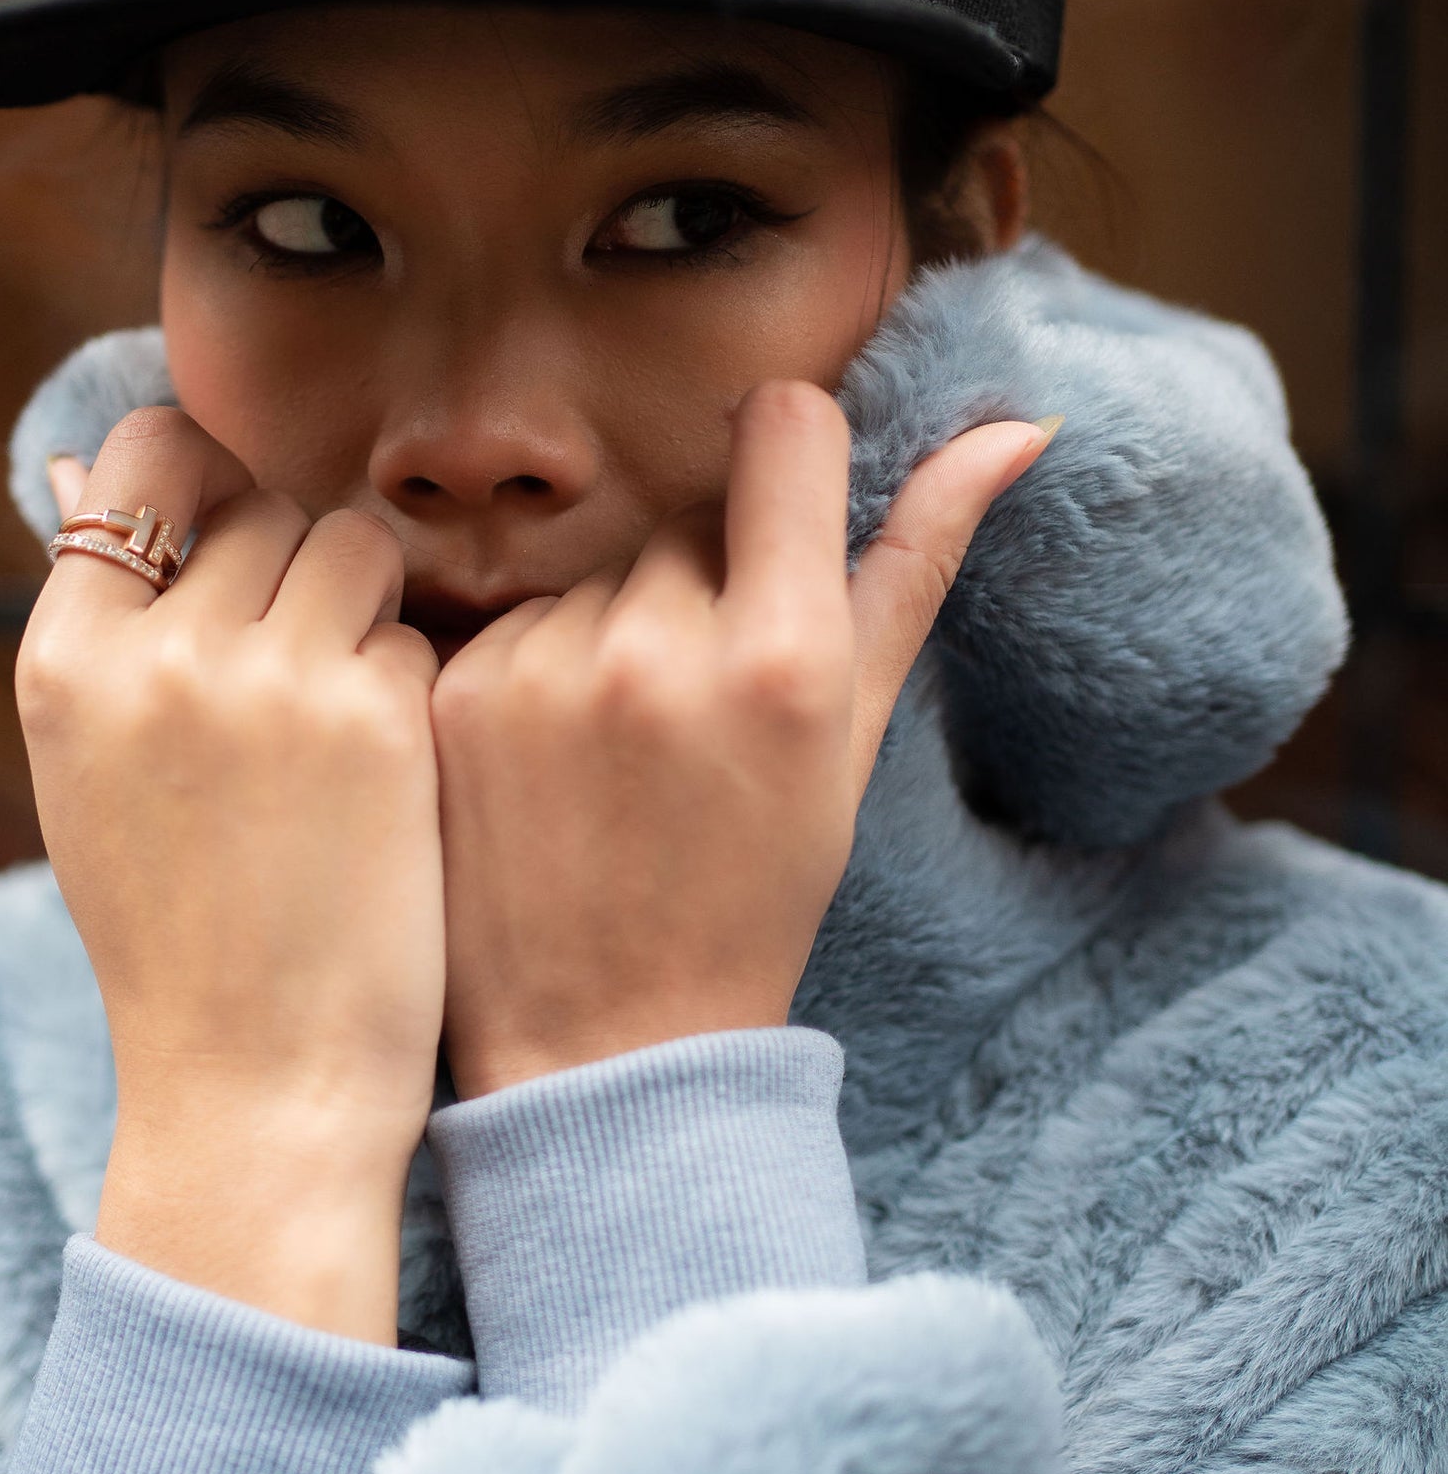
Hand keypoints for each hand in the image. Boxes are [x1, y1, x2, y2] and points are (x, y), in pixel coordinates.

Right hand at [17, 412, 443, 1341]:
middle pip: (260, 504)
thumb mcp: (88, 772)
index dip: (203, 477)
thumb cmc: (179, 934)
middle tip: (293, 685)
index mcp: (63, 662)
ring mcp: (266, 677)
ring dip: (360, 613)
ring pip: (349, 545)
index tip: (232, 537)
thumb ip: (101, 627)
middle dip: (291, 568)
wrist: (258, 1084)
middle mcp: (155, 652)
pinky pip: (409, 631)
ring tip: (337, 730)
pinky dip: (408, 689)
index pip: (144, 454)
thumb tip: (72, 464)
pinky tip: (381, 785)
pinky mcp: (374, 715)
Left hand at [432, 383, 1052, 1097]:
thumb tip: (1015, 427)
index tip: (782, 503)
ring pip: (599, 576)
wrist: (607, 1047)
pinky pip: (517, 624)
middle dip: (705, 587)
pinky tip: (552, 772)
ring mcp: (545, 669)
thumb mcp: (854, 741)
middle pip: (688, 519)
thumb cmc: (754, 894)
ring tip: (623, 760)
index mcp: (783, 655)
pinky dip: (538, 677)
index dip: (788, 450)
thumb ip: (917, 565)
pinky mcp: (458, 696)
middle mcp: (659, 645)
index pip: (782, 426)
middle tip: (702, 717)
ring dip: (616, 635)